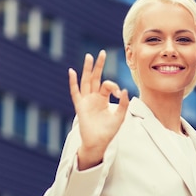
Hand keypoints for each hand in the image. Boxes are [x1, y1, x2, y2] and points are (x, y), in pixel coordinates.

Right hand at [68, 50, 129, 169]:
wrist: (98, 143)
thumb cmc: (109, 131)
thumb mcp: (120, 116)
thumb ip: (123, 104)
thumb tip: (124, 90)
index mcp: (103, 98)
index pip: (107, 85)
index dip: (113, 86)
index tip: (117, 93)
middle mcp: (93, 97)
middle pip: (95, 77)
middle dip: (98, 65)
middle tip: (101, 53)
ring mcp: (86, 101)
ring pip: (86, 81)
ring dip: (87, 69)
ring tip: (89, 56)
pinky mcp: (80, 107)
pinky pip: (75, 92)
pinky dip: (73, 82)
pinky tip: (72, 71)